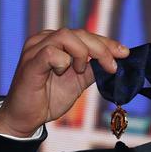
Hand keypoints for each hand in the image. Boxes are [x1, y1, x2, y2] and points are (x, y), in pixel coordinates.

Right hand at [0, 28, 128, 136]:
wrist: (25, 118)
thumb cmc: (49, 98)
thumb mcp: (78, 81)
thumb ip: (93, 68)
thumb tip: (115, 61)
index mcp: (56, 42)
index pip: (86, 35)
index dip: (107, 43)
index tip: (125, 53)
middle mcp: (44, 40)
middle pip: (80, 33)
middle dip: (102, 48)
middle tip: (112, 67)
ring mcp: (35, 49)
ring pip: (66, 36)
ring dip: (81, 53)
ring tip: (79, 70)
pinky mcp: (30, 62)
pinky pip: (51, 52)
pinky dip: (63, 62)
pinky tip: (61, 72)